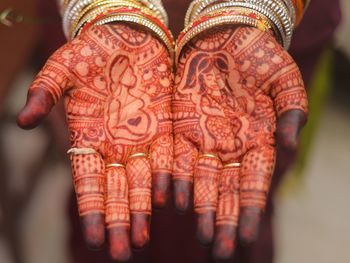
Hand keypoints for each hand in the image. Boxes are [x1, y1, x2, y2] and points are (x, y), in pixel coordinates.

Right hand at [17, 23, 172, 260]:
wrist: (127, 37)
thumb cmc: (90, 51)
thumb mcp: (61, 68)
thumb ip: (44, 93)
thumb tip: (23, 122)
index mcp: (87, 138)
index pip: (87, 182)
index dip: (90, 209)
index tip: (92, 238)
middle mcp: (114, 146)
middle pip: (116, 190)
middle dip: (118, 221)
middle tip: (122, 252)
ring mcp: (141, 139)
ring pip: (142, 182)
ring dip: (142, 210)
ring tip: (142, 239)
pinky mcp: (164, 127)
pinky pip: (167, 157)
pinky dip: (168, 178)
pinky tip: (169, 200)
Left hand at [173, 26, 306, 259]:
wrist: (225, 36)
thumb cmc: (259, 55)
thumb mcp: (285, 79)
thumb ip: (292, 110)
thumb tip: (289, 144)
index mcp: (258, 141)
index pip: (254, 183)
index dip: (250, 210)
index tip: (246, 237)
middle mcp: (230, 147)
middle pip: (225, 190)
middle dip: (223, 220)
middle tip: (218, 250)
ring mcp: (203, 138)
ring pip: (199, 179)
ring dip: (198, 206)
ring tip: (198, 233)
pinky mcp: (180, 125)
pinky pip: (175, 155)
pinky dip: (173, 176)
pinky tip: (170, 198)